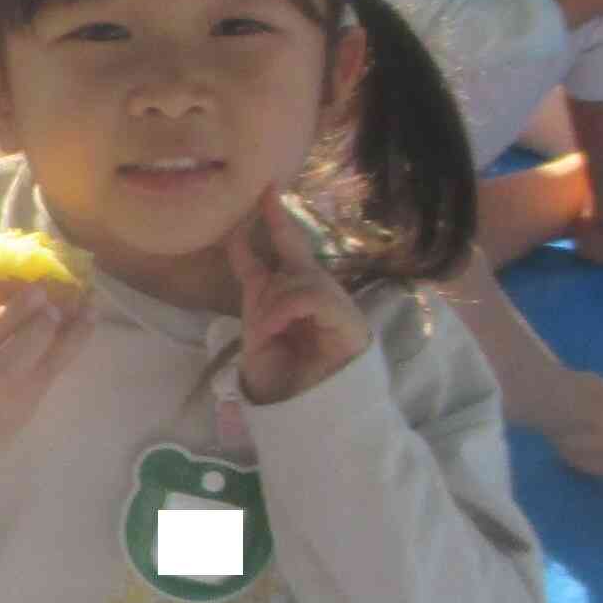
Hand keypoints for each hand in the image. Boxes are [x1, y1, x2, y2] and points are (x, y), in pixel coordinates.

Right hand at [0, 275, 91, 523]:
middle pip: (39, 345)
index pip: (1, 327)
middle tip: (80, 292)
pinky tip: (73, 331)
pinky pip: (52, 375)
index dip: (26, 304)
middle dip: (61, 316)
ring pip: (57, 361)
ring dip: (77, 333)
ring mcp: (19, 403)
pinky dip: (64, 350)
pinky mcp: (29, 413)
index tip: (41, 285)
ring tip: (93, 308)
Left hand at [227, 191, 368, 406]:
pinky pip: (308, 298)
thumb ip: (258, 297)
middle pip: (293, 254)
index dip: (272, 220)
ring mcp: (334, 303)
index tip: (266, 190)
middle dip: (276, 234)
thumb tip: (256, 264)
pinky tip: (274, 330)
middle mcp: (316, 292)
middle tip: (263, 275)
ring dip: (272, 306)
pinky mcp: (347, 320)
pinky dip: (284, 312)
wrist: (306, 412)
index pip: (284, 249)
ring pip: (296, 279)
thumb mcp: (256, 333)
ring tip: (265, 333)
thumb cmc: (281, 378)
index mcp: (292, 296)